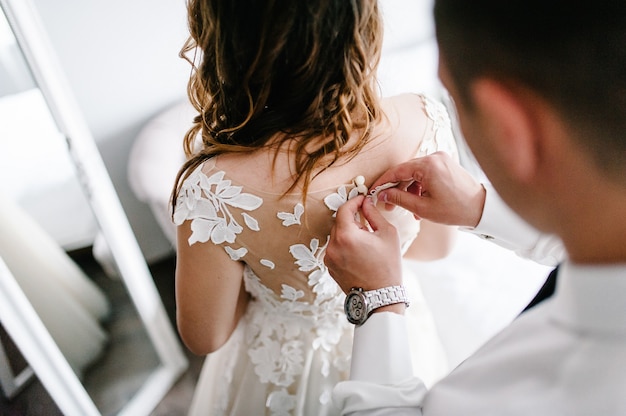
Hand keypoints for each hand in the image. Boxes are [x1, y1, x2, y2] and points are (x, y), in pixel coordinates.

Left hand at [325, 195, 402, 293]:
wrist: (380, 297)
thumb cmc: (388, 266)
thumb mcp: (387, 234)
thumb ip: (374, 214)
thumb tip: (366, 202)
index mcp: (346, 236)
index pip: (344, 209)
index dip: (354, 202)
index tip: (363, 200)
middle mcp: (333, 246)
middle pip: (339, 222)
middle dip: (352, 219)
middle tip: (368, 224)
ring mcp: (329, 258)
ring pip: (336, 236)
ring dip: (348, 233)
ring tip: (365, 243)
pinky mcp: (329, 267)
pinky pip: (335, 249)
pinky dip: (345, 246)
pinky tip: (359, 254)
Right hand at [370, 152, 485, 226]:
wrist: (482, 208)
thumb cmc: (455, 210)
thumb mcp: (422, 208)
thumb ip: (399, 199)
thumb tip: (382, 195)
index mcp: (428, 165)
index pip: (396, 171)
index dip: (382, 183)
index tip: (372, 192)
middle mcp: (434, 156)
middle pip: (405, 171)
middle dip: (395, 188)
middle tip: (388, 206)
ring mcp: (441, 158)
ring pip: (415, 173)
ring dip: (408, 189)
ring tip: (408, 209)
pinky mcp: (446, 163)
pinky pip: (426, 173)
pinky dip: (420, 186)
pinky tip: (420, 202)